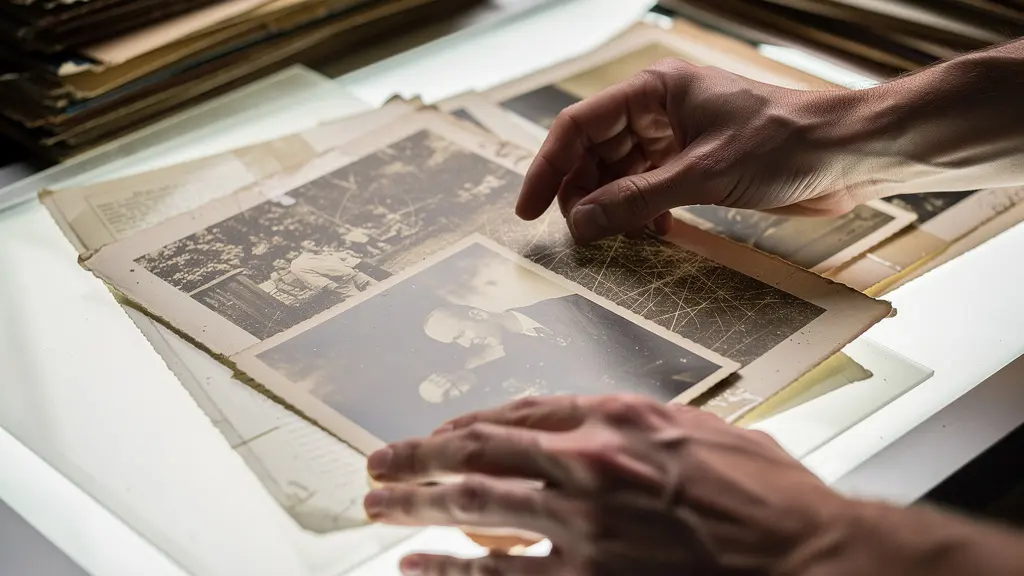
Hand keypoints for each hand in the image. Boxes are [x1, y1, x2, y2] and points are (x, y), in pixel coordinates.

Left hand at [364, 394, 851, 574]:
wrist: (809, 560)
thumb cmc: (771, 499)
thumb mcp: (709, 432)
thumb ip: (642, 425)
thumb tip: (594, 424)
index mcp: (620, 418)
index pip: (522, 408)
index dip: (470, 421)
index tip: (439, 433)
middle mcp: (590, 463)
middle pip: (480, 449)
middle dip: (418, 457)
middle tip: (378, 464)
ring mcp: (585, 525)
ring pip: (474, 507)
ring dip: (417, 505)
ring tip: (378, 506)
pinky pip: (499, 574)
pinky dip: (450, 569)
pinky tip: (417, 566)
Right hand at [516, 58, 895, 243]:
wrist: (847, 155)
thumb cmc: (786, 142)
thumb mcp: (703, 172)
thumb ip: (637, 198)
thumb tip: (581, 223)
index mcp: (654, 91)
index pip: (579, 126)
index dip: (549, 168)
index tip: (528, 210)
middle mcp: (659, 111)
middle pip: (594, 152)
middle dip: (580, 193)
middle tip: (576, 235)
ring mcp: (677, 139)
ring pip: (619, 175)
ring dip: (611, 208)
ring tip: (610, 239)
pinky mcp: (696, 167)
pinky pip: (649, 191)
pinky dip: (642, 214)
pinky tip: (649, 234)